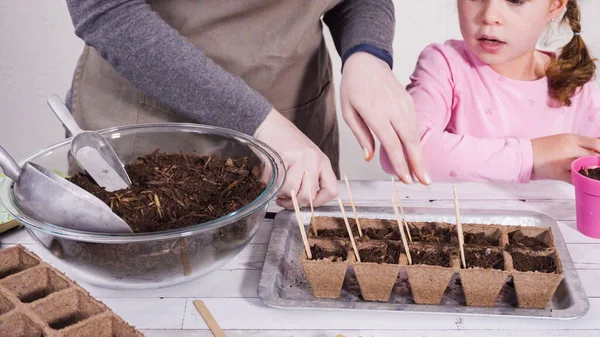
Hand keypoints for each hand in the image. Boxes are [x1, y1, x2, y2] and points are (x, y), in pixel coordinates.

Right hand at [254, 109, 337, 208]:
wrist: (271, 125)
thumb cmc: (288, 143)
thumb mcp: (308, 158)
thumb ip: (311, 178)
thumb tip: (305, 203)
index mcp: (322, 162)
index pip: (331, 190)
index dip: (319, 202)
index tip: (307, 203)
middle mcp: (313, 160)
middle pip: (307, 196)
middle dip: (294, 203)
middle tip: (285, 200)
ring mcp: (297, 158)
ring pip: (289, 191)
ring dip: (279, 194)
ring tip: (277, 187)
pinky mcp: (281, 157)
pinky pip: (275, 183)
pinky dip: (269, 185)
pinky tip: (269, 178)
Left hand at [340, 52, 429, 184]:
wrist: (366, 61)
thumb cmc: (353, 86)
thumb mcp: (348, 111)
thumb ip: (361, 135)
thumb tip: (370, 157)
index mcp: (376, 113)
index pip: (392, 144)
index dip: (400, 163)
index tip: (405, 178)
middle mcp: (394, 110)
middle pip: (410, 141)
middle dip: (418, 163)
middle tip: (424, 182)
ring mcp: (404, 105)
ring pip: (416, 134)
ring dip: (420, 154)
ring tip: (422, 173)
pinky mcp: (409, 101)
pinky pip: (416, 125)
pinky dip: (418, 141)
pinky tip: (417, 153)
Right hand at [532, 134, 599, 182]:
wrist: (525, 154)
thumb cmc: (542, 147)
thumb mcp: (561, 139)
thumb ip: (577, 144)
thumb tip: (592, 151)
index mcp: (571, 138)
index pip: (596, 143)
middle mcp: (570, 149)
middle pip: (594, 157)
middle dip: (598, 163)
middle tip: (596, 167)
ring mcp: (564, 161)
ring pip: (587, 168)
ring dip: (592, 173)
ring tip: (592, 175)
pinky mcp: (558, 173)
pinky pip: (575, 179)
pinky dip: (580, 181)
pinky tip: (582, 182)